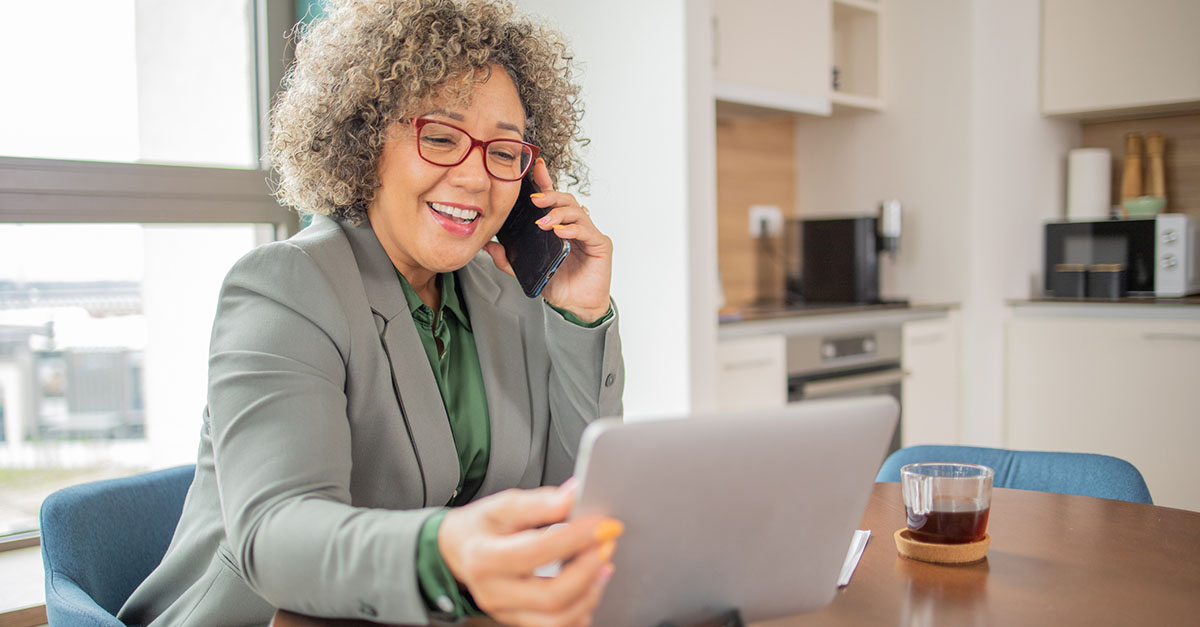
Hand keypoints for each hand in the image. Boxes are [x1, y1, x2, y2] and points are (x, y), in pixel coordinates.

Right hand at [438, 484, 622, 626]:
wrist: (459, 550)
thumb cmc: (483, 526)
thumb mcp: (503, 505)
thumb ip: (539, 502)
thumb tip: (573, 496)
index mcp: (485, 558)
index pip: (538, 551)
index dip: (576, 537)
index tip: (602, 523)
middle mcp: (493, 592)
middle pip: (551, 597)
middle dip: (588, 570)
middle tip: (606, 544)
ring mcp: (505, 612)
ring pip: (557, 620)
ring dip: (590, 593)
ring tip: (603, 565)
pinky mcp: (519, 621)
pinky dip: (581, 609)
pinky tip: (590, 586)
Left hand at [484, 159, 612, 322]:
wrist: (576, 308)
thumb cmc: (558, 286)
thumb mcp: (527, 270)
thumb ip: (508, 260)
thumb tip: (489, 246)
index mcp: (560, 227)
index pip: (552, 200)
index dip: (545, 182)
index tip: (535, 168)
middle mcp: (576, 226)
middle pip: (565, 200)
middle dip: (549, 196)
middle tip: (533, 199)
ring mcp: (589, 233)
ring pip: (576, 210)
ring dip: (558, 213)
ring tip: (544, 222)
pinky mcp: (600, 244)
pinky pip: (587, 230)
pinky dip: (573, 228)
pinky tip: (560, 232)